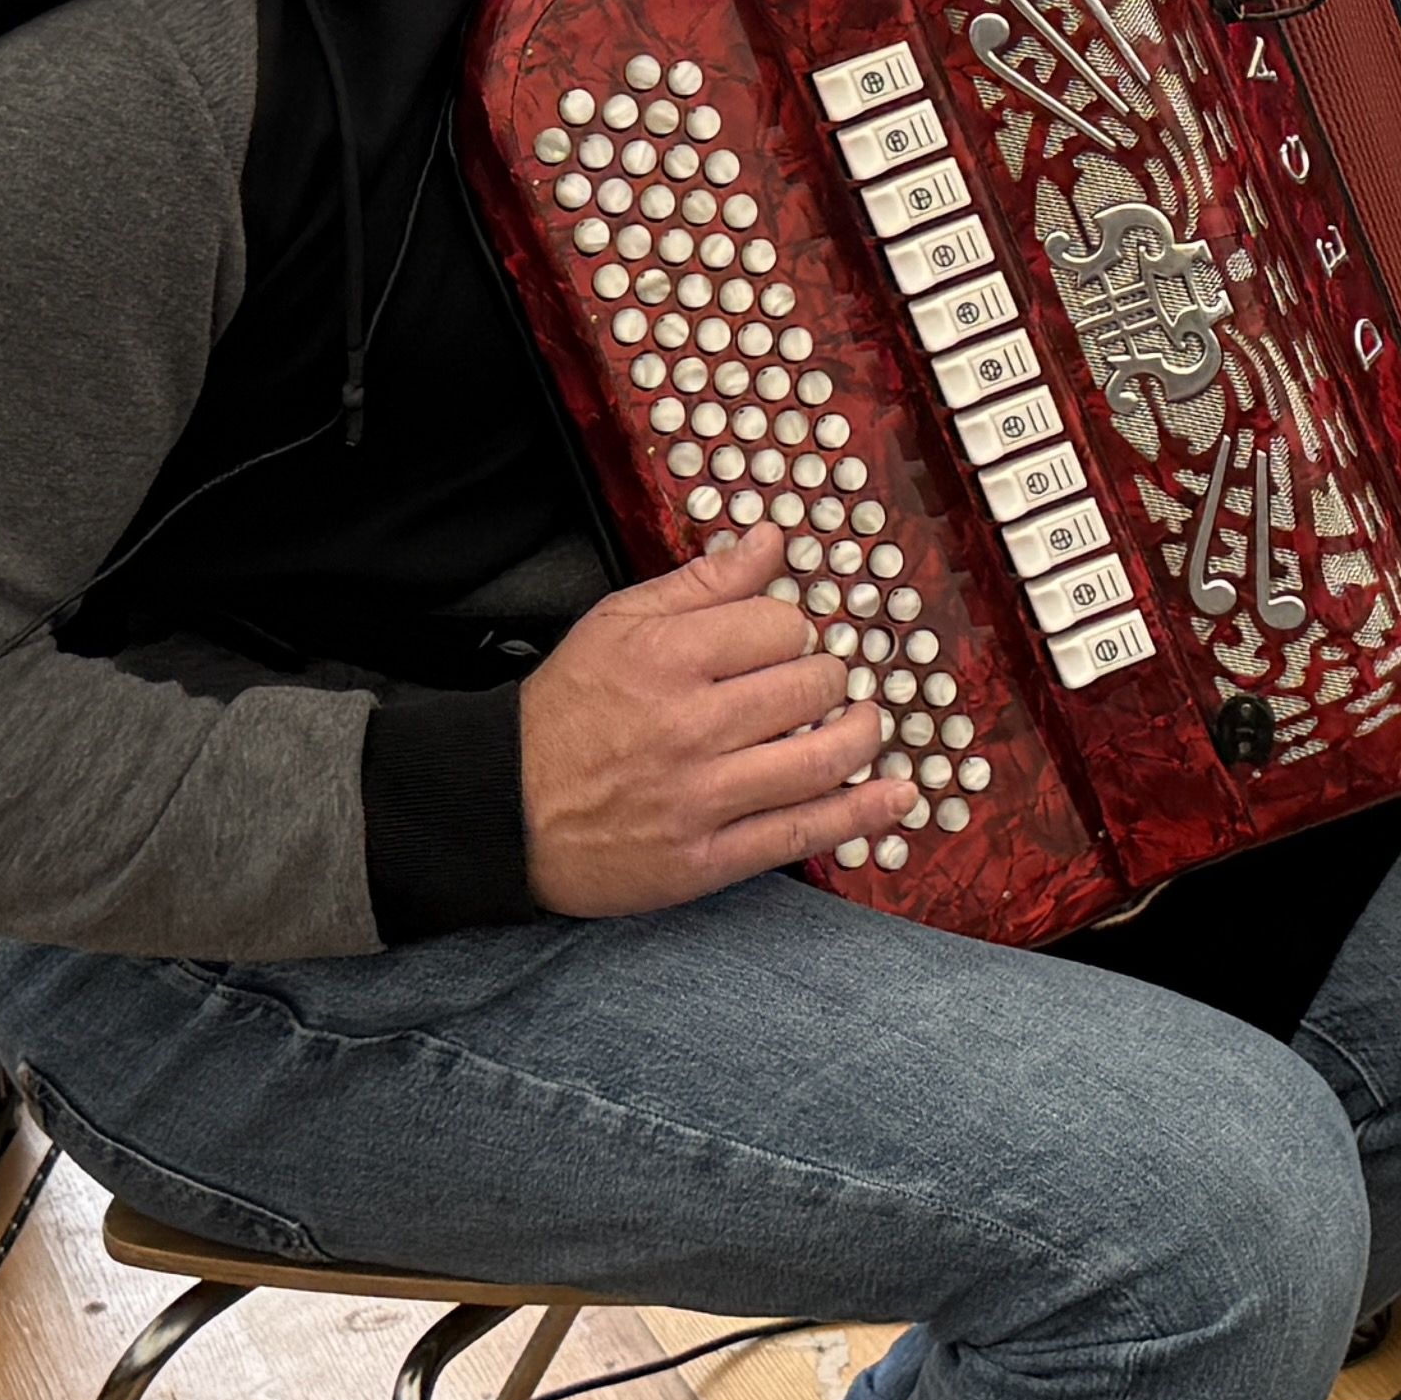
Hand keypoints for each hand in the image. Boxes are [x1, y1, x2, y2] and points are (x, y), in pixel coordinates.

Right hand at [516, 530, 911, 916]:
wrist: (502, 808)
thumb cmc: (564, 713)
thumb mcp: (616, 623)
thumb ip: (700, 582)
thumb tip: (771, 541)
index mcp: (667, 658)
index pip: (779, 625)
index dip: (792, 629)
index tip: (783, 641)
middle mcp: (690, 726)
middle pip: (811, 686)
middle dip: (830, 677)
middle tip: (822, 682)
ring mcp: (702, 797)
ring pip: (821, 758)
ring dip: (862, 735)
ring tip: (866, 723)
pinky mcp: (707, 858)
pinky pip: (802, 833)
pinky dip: (861, 814)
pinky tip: (897, 795)